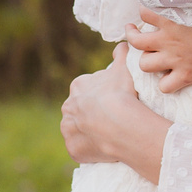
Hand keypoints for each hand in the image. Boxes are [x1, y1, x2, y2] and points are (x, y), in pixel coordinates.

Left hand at [61, 48, 169, 180]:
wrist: (120, 124)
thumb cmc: (122, 93)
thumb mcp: (124, 67)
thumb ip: (122, 53)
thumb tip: (123, 43)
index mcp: (78, 86)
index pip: (88, 88)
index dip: (102, 93)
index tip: (115, 99)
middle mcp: (68, 107)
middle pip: (80, 109)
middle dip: (92, 112)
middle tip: (113, 117)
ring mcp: (69, 129)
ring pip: (78, 129)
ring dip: (89, 131)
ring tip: (109, 134)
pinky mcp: (73, 148)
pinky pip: (81, 148)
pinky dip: (90, 148)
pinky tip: (104, 147)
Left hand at [127, 10, 191, 91]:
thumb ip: (185, 2)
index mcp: (172, 20)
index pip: (144, 12)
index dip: (142, 13)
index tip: (145, 13)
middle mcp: (169, 40)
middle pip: (136, 42)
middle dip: (131, 37)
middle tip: (132, 32)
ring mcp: (175, 60)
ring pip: (145, 64)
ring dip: (147, 60)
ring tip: (150, 56)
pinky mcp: (186, 76)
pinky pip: (164, 86)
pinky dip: (165, 83)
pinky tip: (170, 77)